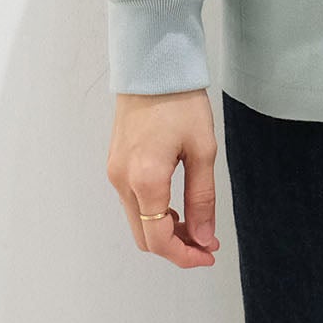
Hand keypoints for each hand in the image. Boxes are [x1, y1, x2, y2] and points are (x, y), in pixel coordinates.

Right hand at [107, 89, 222, 267]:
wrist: (153, 66)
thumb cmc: (181, 102)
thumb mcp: (203, 149)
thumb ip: (202, 198)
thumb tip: (205, 238)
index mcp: (145, 180)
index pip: (158, 240)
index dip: (184, 255)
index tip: (208, 254)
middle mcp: (122, 181)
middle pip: (143, 237)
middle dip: (174, 247)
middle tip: (205, 242)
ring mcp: (114, 173)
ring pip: (137, 221)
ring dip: (163, 230)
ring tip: (194, 221)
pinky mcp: (114, 164)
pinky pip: (131, 202)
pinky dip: (152, 213)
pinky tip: (175, 203)